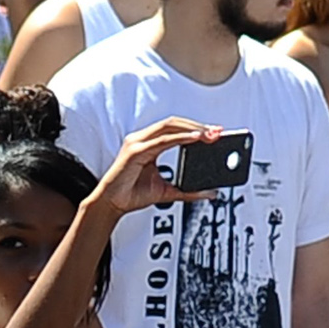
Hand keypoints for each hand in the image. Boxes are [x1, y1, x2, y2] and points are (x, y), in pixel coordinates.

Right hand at [93, 117, 217, 216]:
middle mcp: (142, 139)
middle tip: (217, 132)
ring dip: (192, 129)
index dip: (195, 128)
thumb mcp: (167, 191)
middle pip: (174, 123)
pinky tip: (195, 139)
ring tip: (209, 134)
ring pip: (169, 126)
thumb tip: (210, 192)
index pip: (175, 128)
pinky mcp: (136, 151)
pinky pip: (162, 140)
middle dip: (198, 126)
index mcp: (148, 144)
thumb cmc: (131, 194)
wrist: (111, 204)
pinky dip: (181, 138)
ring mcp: (138, 143)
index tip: (214, 133)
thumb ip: (188, 190)